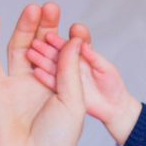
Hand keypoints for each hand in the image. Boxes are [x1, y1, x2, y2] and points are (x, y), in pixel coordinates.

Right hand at [0, 4, 85, 145]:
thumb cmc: (57, 143)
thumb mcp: (72, 102)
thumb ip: (71, 69)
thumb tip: (74, 39)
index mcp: (60, 90)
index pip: (63, 58)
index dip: (67, 41)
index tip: (76, 26)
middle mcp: (37, 86)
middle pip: (40, 48)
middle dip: (45, 28)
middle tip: (52, 8)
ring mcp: (15, 87)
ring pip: (18, 49)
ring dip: (24, 28)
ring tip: (33, 9)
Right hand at [29, 23, 141, 145]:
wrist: (115, 109)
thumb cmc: (114, 87)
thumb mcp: (106, 69)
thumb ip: (93, 56)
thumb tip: (82, 43)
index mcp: (83, 56)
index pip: (70, 46)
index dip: (60, 41)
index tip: (50, 37)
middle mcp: (73, 65)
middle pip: (58, 54)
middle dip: (47, 48)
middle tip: (36, 42)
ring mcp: (68, 78)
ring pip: (53, 66)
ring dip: (42, 59)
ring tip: (31, 53)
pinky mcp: (64, 91)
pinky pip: (52, 83)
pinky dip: (44, 77)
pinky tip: (35, 71)